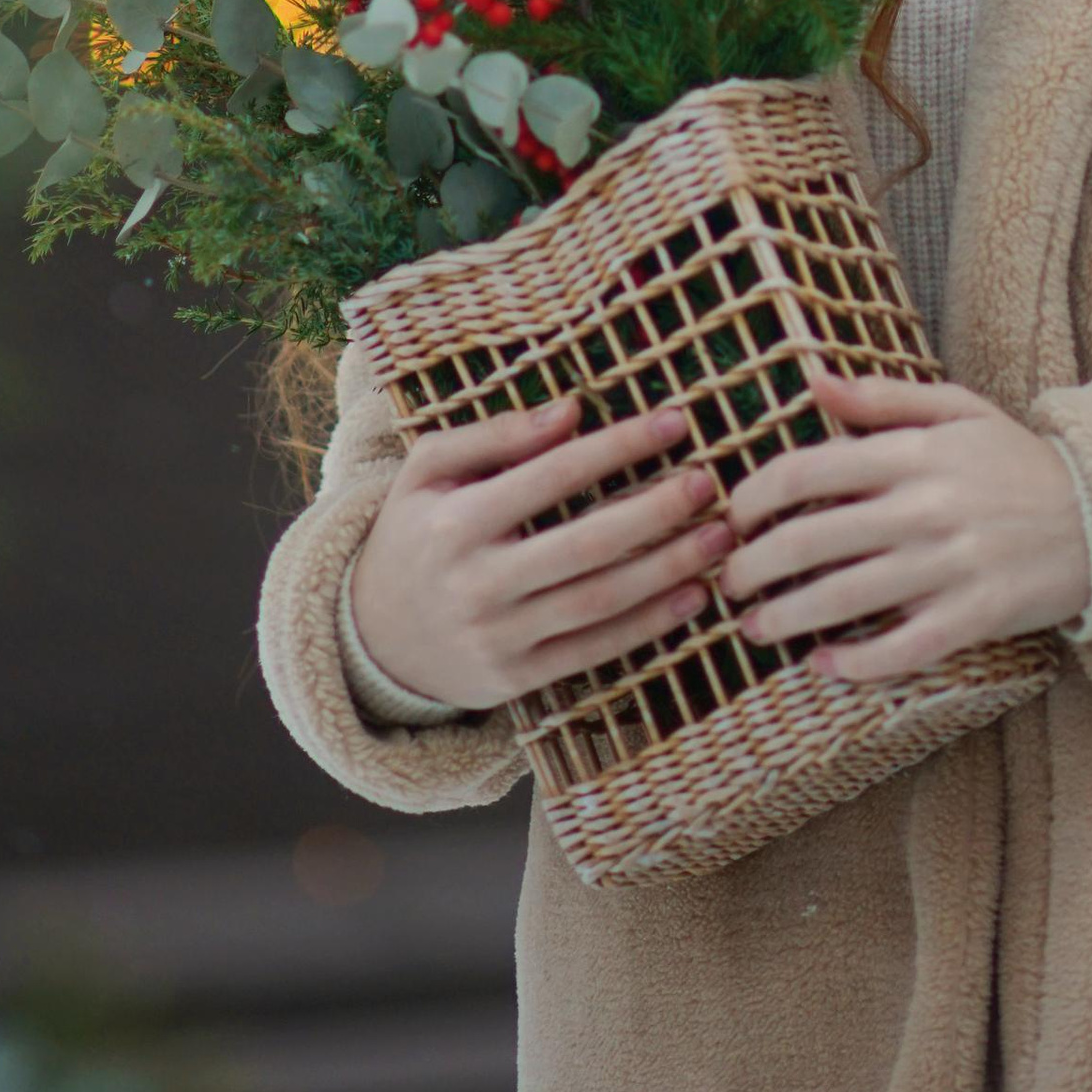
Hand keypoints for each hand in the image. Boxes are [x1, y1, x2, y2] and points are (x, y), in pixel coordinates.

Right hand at [349, 396, 731, 710]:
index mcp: (457, 522)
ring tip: (719, 536)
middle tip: (709, 482)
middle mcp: (478, 583)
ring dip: (668, 570)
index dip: (617, 446)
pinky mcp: (517, 680)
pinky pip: (595, 650)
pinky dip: (649, 625)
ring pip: (599, 602)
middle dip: (655, 512)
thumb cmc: (415, 532)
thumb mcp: (428, 470)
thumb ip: (495, 435)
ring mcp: (500, 638)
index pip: (552, 475)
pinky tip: (692, 596)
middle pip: (586, 545)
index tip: (674, 421)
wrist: (372, 638)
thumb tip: (571, 411)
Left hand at [719, 372, 1088, 685]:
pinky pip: (900, 649)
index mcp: (914, 453)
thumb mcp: (958, 409)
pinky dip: (854, 663)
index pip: (807, 469)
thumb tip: (811, 381)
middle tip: (727, 581)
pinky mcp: (973, 618)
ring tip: (753, 628)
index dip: (754, 496)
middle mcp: (924, 509)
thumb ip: (882, 397)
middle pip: (810, 541)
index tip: (732, 516)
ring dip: (785, 618)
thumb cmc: (1017, 461)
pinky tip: (822, 664)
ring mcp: (948, 567)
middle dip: (752, 566)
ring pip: (843, 599)